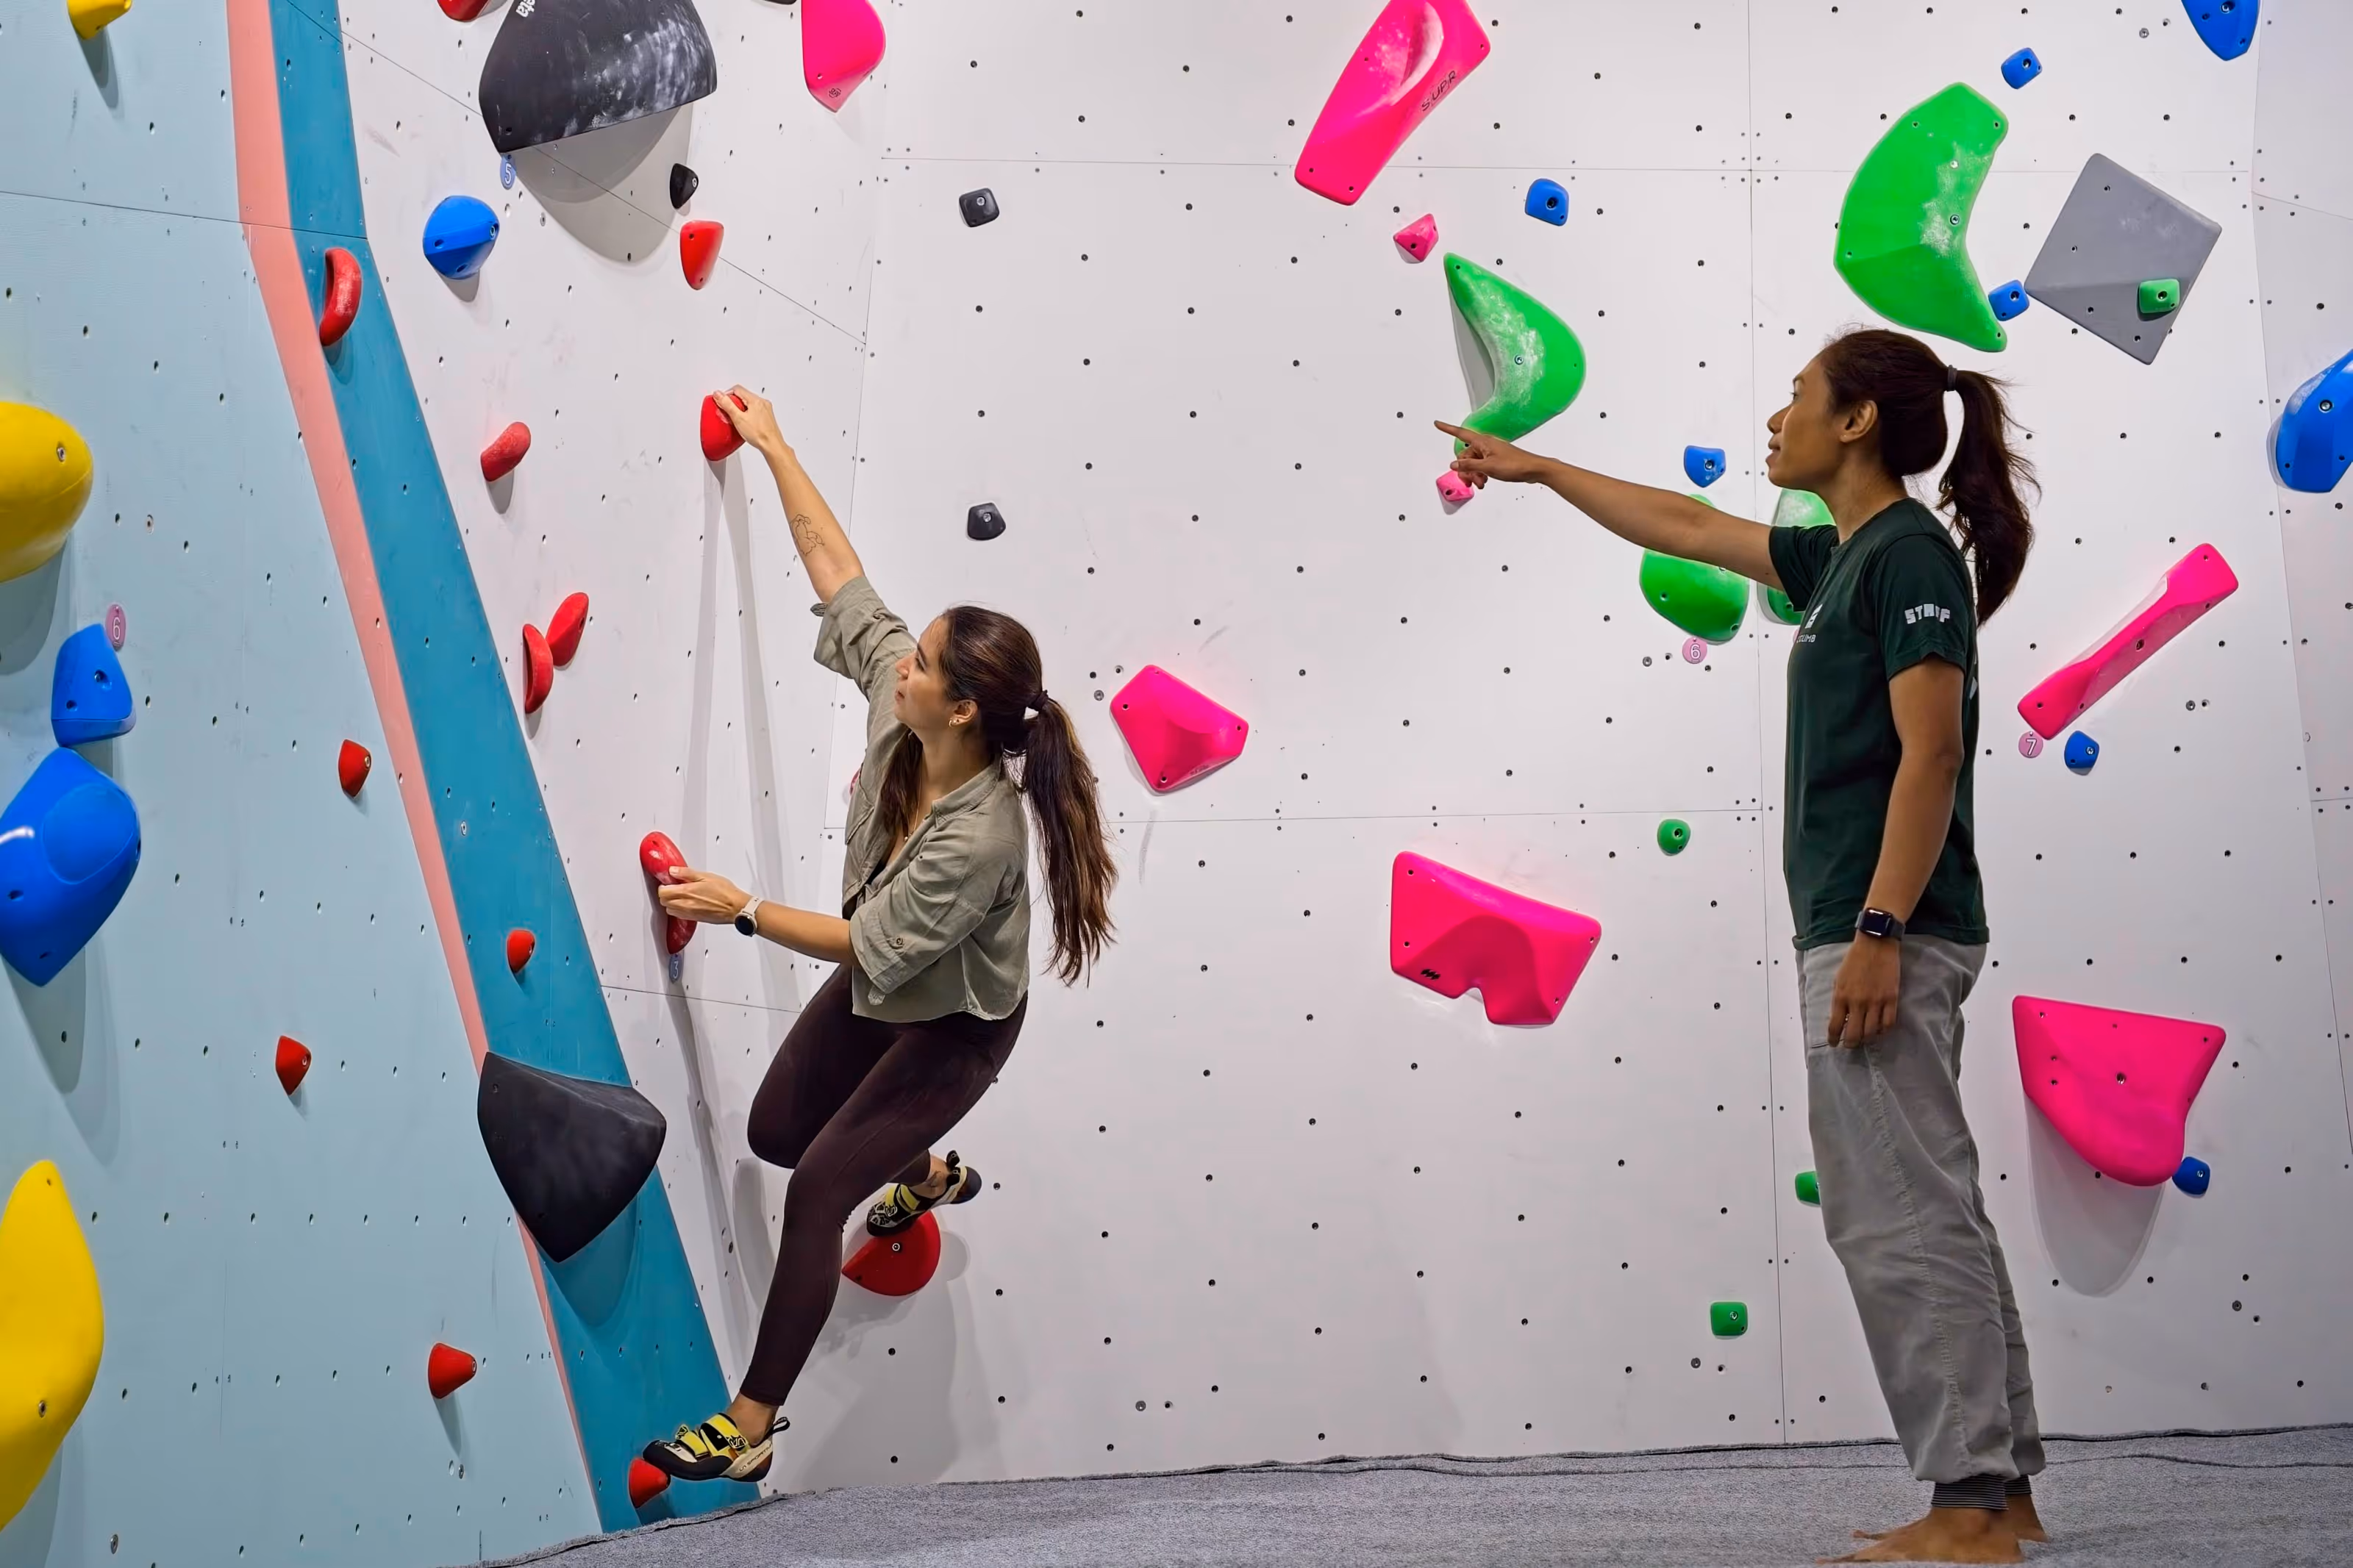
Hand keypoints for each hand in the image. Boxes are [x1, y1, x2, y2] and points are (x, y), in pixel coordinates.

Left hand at [657, 867, 750, 923]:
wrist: (736, 907)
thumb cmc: (725, 892)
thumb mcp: (706, 876)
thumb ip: (686, 873)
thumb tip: (673, 871)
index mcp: (686, 892)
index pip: (662, 892)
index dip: (663, 886)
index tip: (669, 882)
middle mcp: (685, 905)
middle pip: (663, 902)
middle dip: (665, 894)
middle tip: (673, 888)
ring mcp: (689, 913)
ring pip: (669, 910)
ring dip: (671, 903)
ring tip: (679, 896)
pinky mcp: (694, 919)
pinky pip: (679, 916)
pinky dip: (678, 910)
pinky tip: (686, 903)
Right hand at [713, 385, 791, 459]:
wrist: (772, 445)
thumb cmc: (759, 434)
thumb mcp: (738, 418)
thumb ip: (727, 404)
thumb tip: (718, 394)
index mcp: (755, 400)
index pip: (737, 389)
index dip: (727, 395)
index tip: (722, 403)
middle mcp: (762, 402)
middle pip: (743, 395)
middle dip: (734, 402)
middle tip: (729, 413)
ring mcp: (766, 409)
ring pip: (749, 403)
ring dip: (741, 408)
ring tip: (738, 420)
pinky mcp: (767, 416)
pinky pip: (754, 410)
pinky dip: (748, 413)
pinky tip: (746, 423)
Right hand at [1433, 421, 1547, 486]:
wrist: (1533, 469)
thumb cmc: (1514, 465)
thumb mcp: (1488, 468)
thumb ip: (1469, 466)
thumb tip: (1453, 465)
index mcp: (1482, 442)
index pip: (1460, 433)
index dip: (1447, 429)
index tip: (1437, 423)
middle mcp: (1486, 445)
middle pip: (1466, 455)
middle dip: (1465, 469)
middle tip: (1470, 482)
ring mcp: (1491, 452)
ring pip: (1474, 463)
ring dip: (1473, 474)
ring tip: (1480, 484)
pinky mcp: (1497, 459)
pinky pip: (1482, 465)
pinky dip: (1480, 474)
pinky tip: (1485, 481)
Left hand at [1825, 936, 1902, 1047]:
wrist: (1875, 944)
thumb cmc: (1854, 960)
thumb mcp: (1839, 979)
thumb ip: (1839, 999)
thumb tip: (1841, 1017)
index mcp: (1841, 996)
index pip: (1835, 1026)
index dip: (1834, 1039)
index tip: (1834, 1044)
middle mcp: (1857, 1002)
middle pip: (1854, 1034)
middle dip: (1851, 1044)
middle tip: (1851, 1045)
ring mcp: (1875, 1002)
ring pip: (1871, 1032)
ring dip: (1867, 1038)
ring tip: (1865, 1038)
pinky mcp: (1891, 999)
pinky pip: (1888, 1023)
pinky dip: (1883, 1030)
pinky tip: (1879, 1028)